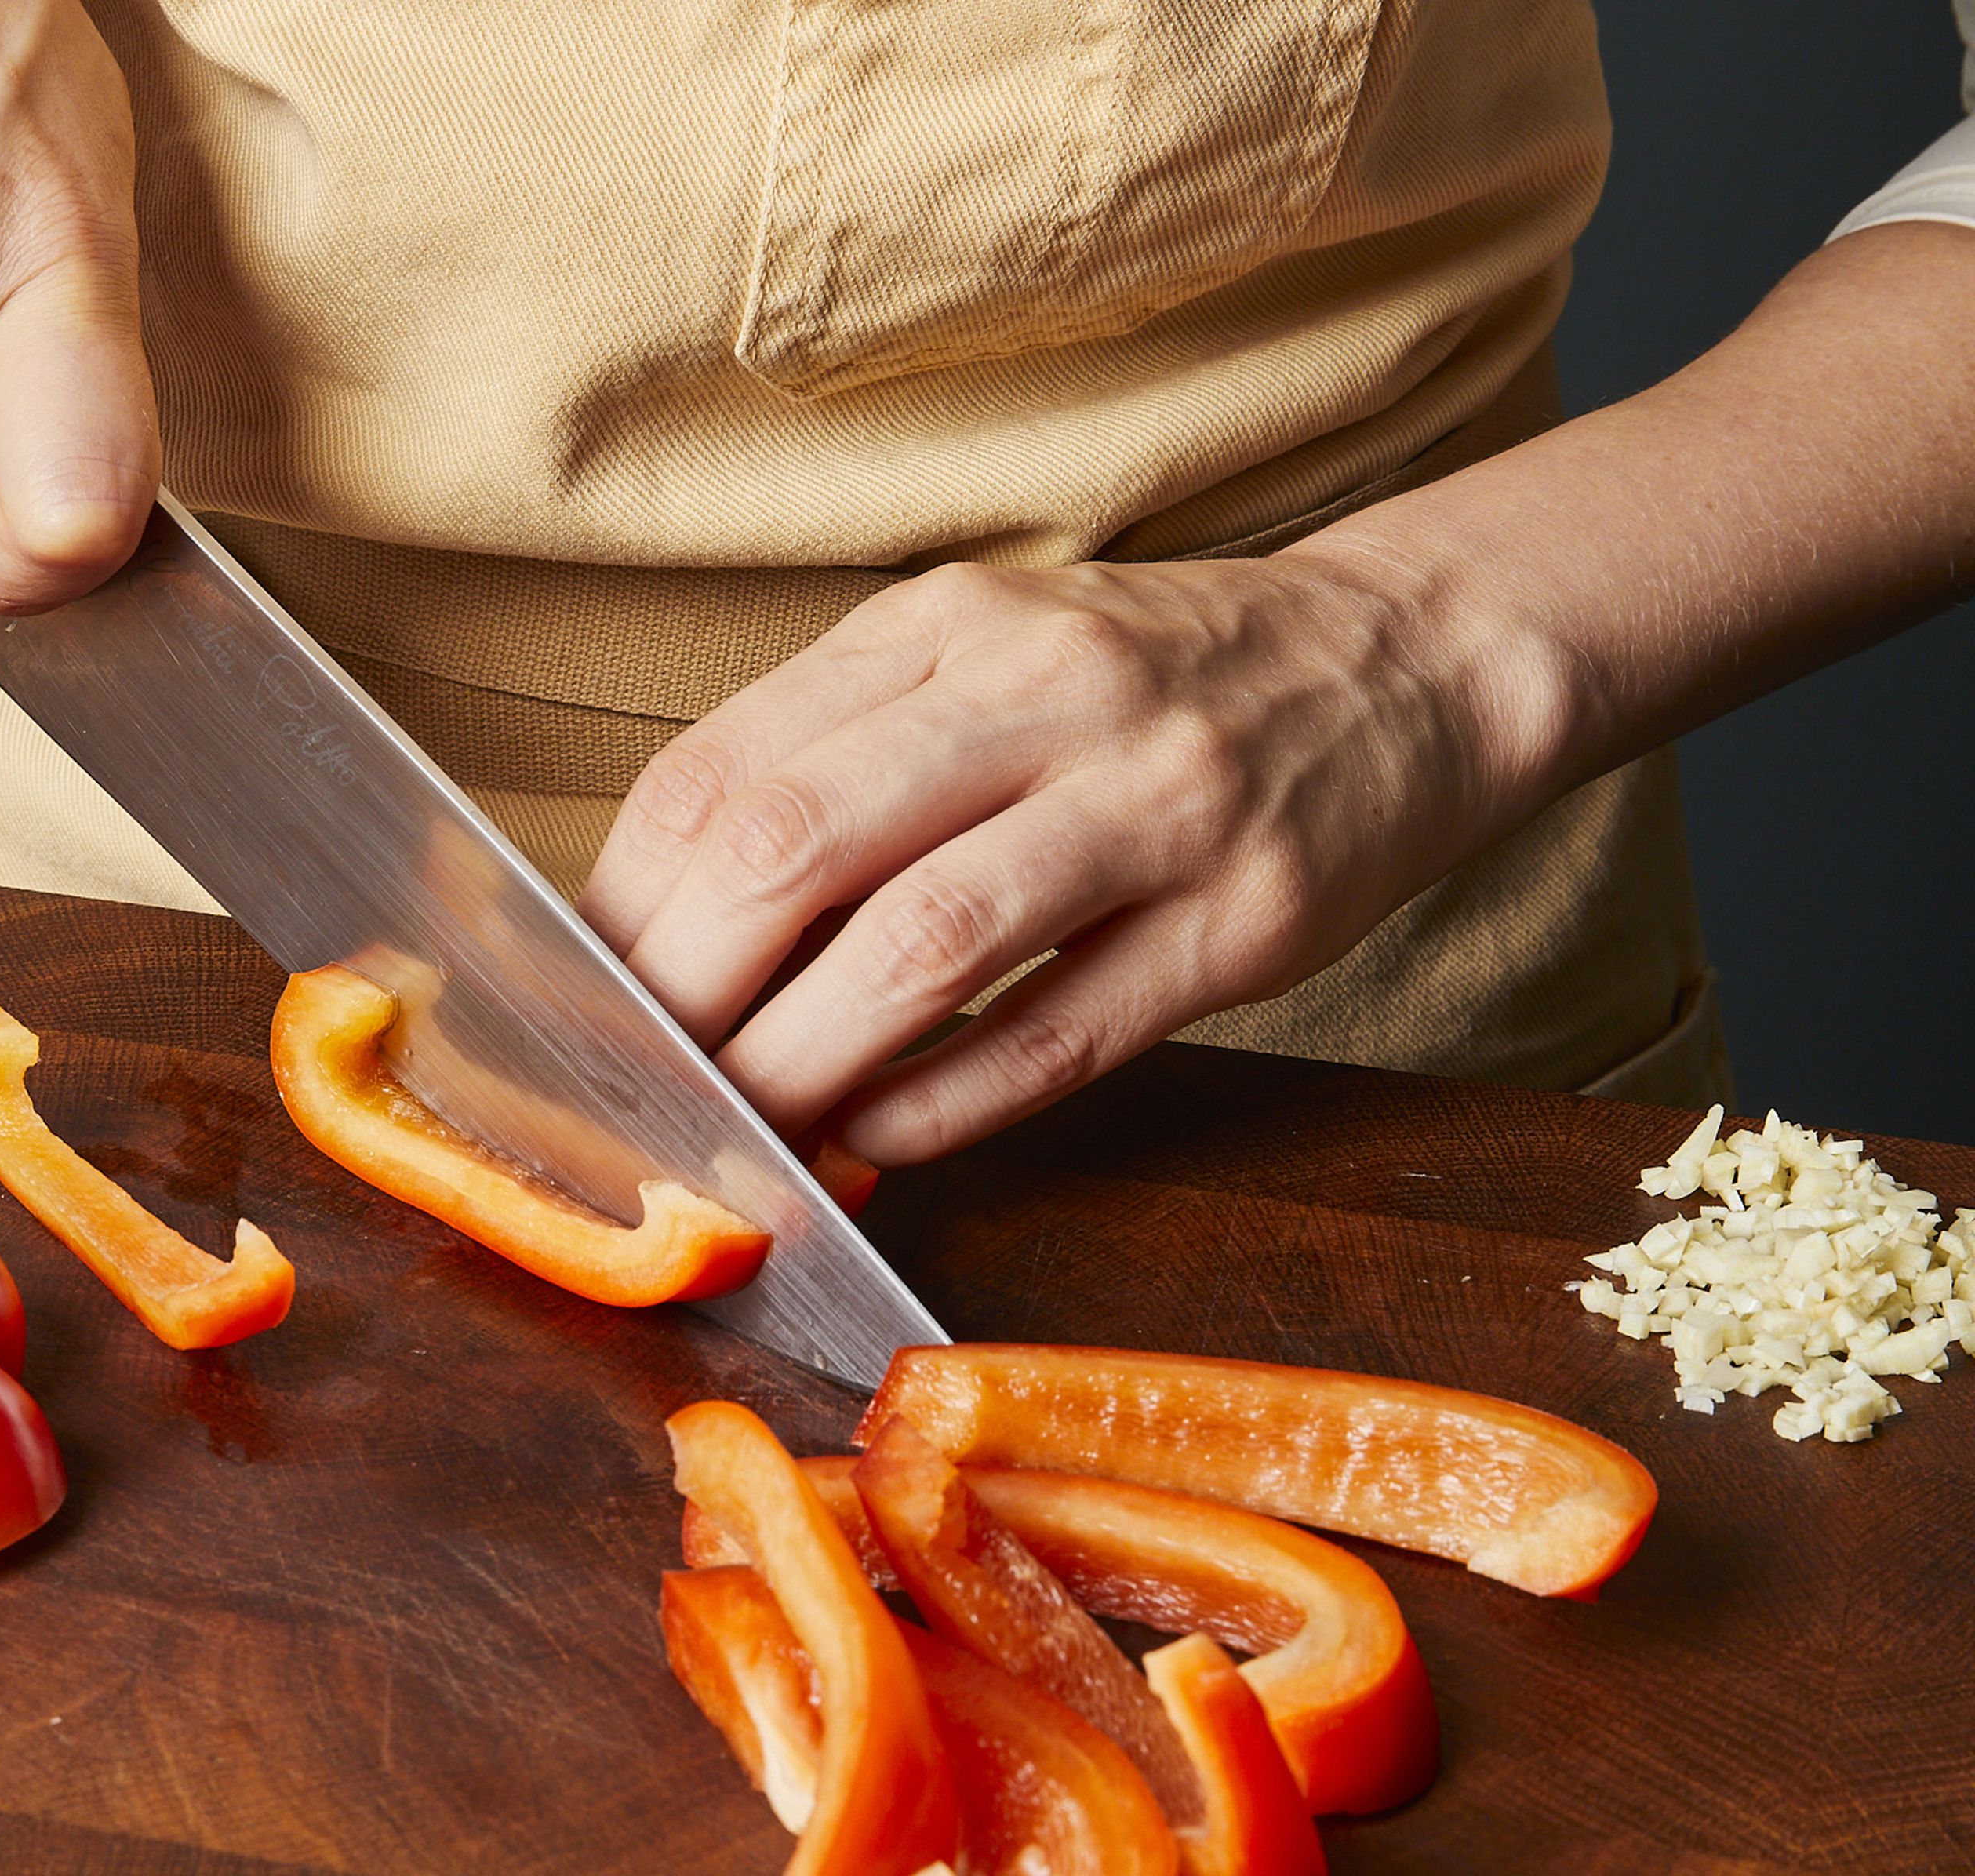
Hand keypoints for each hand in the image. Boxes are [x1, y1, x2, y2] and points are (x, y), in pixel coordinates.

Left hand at [578, 553, 1548, 1164]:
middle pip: (794, 847)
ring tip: (740, 1133)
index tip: (576, 1004)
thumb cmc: (1148, 688)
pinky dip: (947, 1102)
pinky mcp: (1242, 916)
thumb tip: (657, 931)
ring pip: (926, 942)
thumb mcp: (977, 663)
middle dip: (683, 994)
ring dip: (803, 1061)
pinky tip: (878, 1139)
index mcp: (941, 628)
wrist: (1408, 659)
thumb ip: (831, 763)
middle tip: (637, 1091)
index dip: (621, 908)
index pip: (719, 770)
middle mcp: (1040, 691)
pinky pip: (1063, 1032)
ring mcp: (1153, 801)